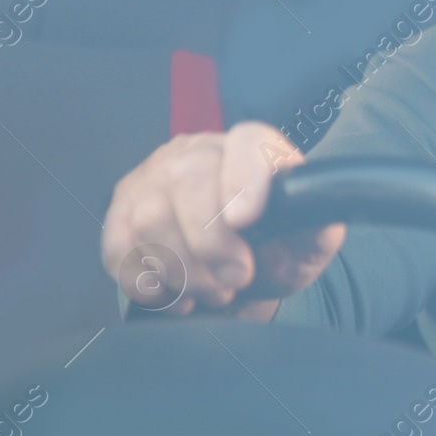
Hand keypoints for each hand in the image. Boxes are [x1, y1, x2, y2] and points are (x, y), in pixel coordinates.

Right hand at [100, 121, 344, 317]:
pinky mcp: (122, 210)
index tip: (245, 221)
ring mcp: (153, 177)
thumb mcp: (312, 239)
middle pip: (186, 180)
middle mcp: (198, 151)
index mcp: (253, 147)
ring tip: (213, 290)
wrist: (244, 269)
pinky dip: (146, 280)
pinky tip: (176, 293)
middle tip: (235, 279)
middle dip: (210, 243)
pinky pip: (118, 246)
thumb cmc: (279, 246)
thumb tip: (308, 221)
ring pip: (148, 216)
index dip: (241, 177)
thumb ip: (318, 225)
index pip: (246, 142)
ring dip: (182, 269)